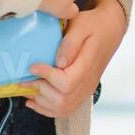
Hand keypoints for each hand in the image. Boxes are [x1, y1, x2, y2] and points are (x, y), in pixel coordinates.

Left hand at [25, 0, 123, 117]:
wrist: (110, 30)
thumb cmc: (93, 24)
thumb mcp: (81, 25)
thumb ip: (70, 43)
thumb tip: (58, 63)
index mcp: (87, 66)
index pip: (65, 83)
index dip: (46, 77)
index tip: (33, 66)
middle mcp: (87, 83)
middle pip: (61, 100)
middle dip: (39, 91)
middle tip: (24, 79)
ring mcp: (85, 90)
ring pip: (61, 108)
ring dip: (40, 102)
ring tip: (26, 89)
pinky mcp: (82, 92)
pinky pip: (65, 110)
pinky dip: (47, 109)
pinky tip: (34, 100)